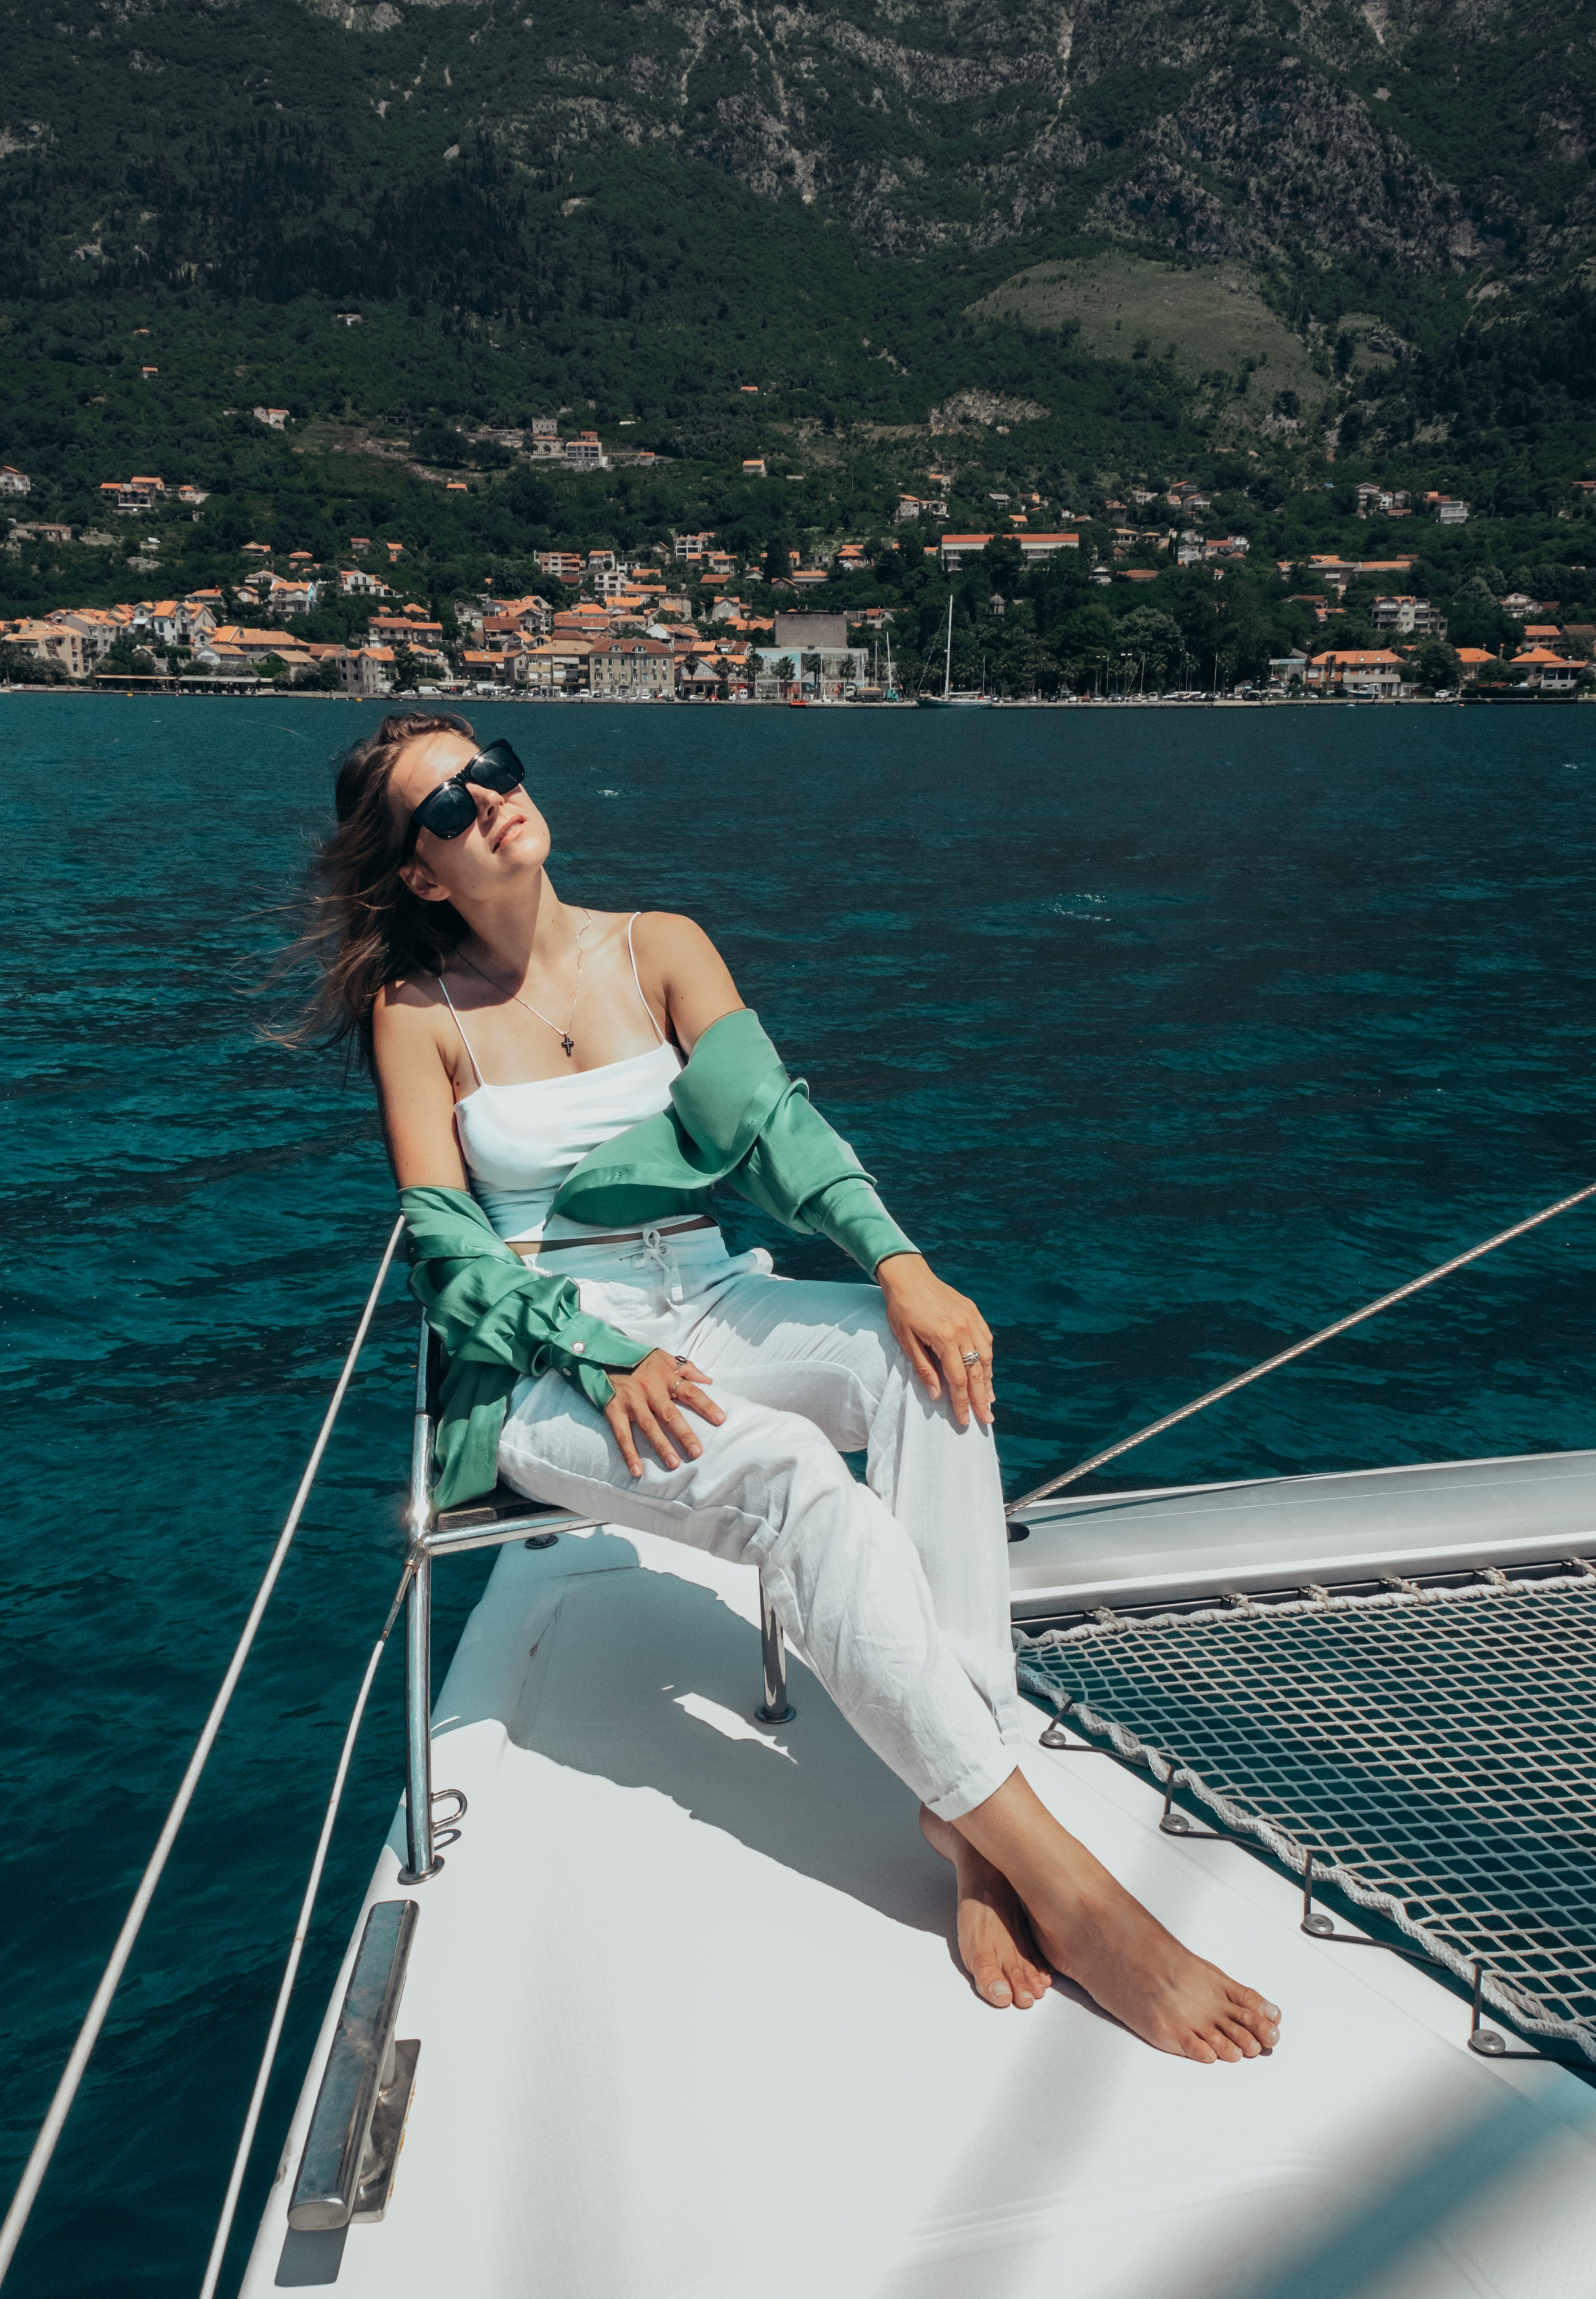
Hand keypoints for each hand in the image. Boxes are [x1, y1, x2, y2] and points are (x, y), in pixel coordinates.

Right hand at [603, 1348, 724, 1476]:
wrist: (602, 1352)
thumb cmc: (638, 1358)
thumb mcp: (663, 1357)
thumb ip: (687, 1368)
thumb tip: (708, 1381)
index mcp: (665, 1376)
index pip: (690, 1392)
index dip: (706, 1405)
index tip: (721, 1419)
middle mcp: (650, 1389)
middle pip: (670, 1413)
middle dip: (684, 1433)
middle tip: (697, 1452)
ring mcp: (631, 1400)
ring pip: (648, 1426)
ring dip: (661, 1445)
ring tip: (673, 1464)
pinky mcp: (613, 1409)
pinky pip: (622, 1434)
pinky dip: (629, 1453)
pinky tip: (637, 1471)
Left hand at [876, 1254, 995, 1427]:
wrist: (908, 1276)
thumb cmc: (901, 1309)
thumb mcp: (906, 1341)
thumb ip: (924, 1369)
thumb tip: (937, 1396)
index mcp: (945, 1338)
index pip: (958, 1380)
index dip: (962, 1403)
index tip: (965, 1420)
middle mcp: (964, 1330)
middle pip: (977, 1372)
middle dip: (982, 1399)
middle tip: (987, 1420)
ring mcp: (971, 1319)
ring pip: (986, 1356)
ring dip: (989, 1380)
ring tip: (989, 1399)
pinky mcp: (973, 1312)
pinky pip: (986, 1339)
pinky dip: (988, 1357)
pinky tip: (987, 1369)